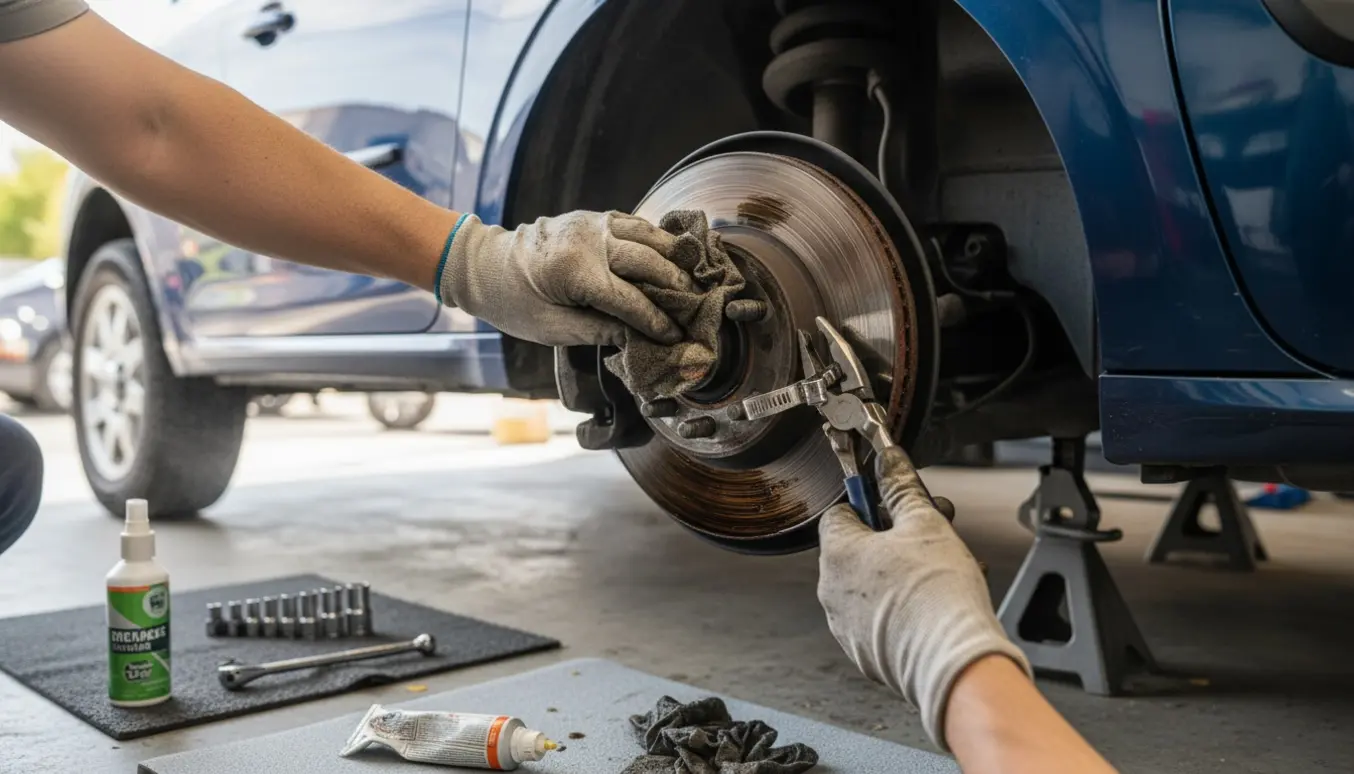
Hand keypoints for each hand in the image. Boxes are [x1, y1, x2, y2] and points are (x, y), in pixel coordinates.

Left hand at [436, 211, 695, 346]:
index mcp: (575, 272)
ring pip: (648, 236)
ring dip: (675, 259)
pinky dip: (659, 239)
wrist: (484, 264)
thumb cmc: (514, 302)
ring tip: (694, 282)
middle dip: (676, 288)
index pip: (630, 300)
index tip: (677, 337)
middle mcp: (588, 241)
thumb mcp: (554, 329)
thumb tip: (641, 339)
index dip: (657, 321)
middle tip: (697, 310)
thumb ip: (600, 331)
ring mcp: (593, 223)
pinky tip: (674, 256)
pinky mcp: (594, 217)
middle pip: (648, 263)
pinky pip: (636, 224)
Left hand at [817, 447, 1031, 750]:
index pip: (840, 511)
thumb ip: (902, 487)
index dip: (872, 502)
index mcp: (836, 553)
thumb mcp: (925, 523)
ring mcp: (846, 626)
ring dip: (904, 570)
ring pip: (873, 584)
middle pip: (859, 547)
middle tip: (932, 532)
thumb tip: (890, 461)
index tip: (898, 502)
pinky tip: (938, 602)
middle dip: (897, 536)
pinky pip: (882, 618)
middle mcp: (831, 591)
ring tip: (944, 568)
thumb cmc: (936, 596)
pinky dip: (905, 606)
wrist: (954, 664)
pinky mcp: (867, 653)